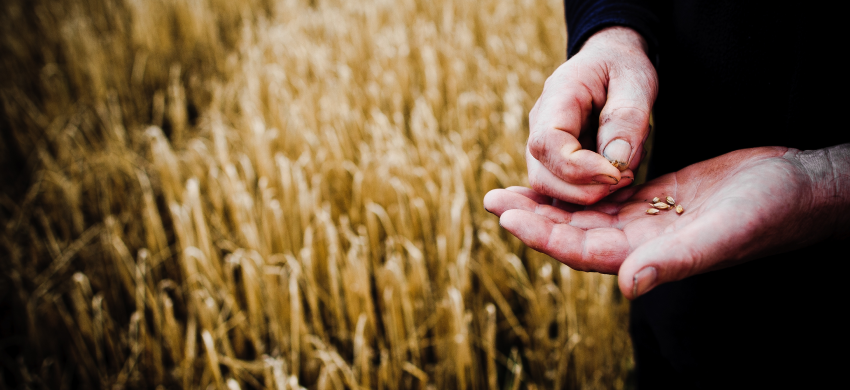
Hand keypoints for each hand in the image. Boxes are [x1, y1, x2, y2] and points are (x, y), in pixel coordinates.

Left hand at [485, 146, 849, 298]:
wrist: (797, 189)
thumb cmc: (767, 212)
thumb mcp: (721, 233)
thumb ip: (675, 260)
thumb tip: (628, 285)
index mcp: (650, 256)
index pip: (583, 250)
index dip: (544, 235)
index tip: (508, 216)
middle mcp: (642, 243)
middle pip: (574, 233)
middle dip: (532, 218)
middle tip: (491, 198)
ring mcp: (647, 222)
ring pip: (585, 215)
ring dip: (547, 203)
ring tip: (508, 190)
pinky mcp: (656, 199)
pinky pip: (606, 196)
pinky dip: (578, 187)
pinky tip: (556, 177)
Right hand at [527, 26, 656, 204]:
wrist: (610, 61)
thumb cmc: (622, 67)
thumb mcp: (636, 80)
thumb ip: (626, 118)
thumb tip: (616, 161)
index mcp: (556, 98)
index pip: (547, 144)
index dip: (578, 168)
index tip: (618, 173)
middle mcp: (539, 124)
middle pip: (541, 175)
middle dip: (584, 189)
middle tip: (627, 179)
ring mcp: (543, 145)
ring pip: (549, 187)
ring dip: (589, 192)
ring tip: (625, 174)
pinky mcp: (554, 161)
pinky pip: (563, 187)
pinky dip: (590, 191)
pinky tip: (617, 176)